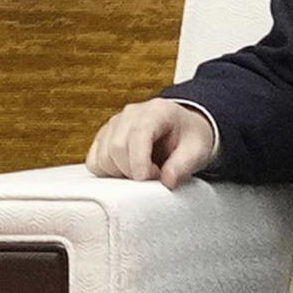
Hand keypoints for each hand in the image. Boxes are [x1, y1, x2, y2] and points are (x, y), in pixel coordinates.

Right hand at [86, 97, 218, 186]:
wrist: (182, 128)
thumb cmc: (189, 137)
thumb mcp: (198, 150)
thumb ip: (183, 165)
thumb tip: (167, 181)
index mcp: (156, 111)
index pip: (138, 134)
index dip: (139, 160)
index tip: (146, 179)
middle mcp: (130, 114)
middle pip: (116, 147)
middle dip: (132, 171)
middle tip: (154, 177)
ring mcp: (114, 124)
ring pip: (102, 157)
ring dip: (120, 174)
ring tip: (142, 172)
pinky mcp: (103, 137)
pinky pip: (94, 161)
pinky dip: (107, 173)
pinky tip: (126, 171)